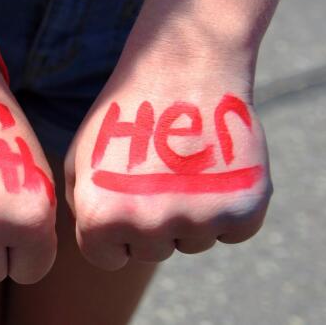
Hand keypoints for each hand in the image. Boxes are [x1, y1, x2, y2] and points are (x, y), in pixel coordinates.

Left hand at [66, 38, 270, 269]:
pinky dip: (229, 207)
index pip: (107, 257)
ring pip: (194, 242)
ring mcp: (198, 219)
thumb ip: (82, 205)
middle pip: (152, 252)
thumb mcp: (82, 155)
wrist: (182, 67)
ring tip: (184, 163)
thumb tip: (98, 243)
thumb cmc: (127, 113)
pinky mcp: (243, 208)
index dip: (114, 232)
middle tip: (157, 173)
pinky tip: (215, 168)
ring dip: (191, 214)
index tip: (124, 201)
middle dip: (152, 222)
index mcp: (101, 216)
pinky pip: (233, 231)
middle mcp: (148, 225)